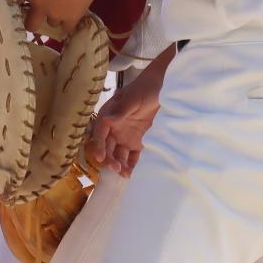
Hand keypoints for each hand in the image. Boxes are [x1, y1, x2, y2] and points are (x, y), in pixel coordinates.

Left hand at [13, 0, 97, 35]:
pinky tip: (72, 17)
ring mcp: (55, 14)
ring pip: (51, 24)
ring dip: (53, 18)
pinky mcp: (71, 18)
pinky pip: (67, 28)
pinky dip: (68, 24)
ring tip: (60, 11)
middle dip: (33, 21)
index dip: (21, 1)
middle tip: (39, 16)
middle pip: (30, 24)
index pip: (16, 1)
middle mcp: (38, 5)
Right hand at [86, 50, 169, 175]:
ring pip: (118, 154)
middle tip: (116, 167)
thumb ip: (120, 112)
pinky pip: (132, 156)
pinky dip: (131, 165)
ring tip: (124, 174)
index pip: (100, 133)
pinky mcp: (138, 142)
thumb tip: (107, 121)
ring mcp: (125, 136)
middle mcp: (114, 129)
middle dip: (109, 158)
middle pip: (107, 147)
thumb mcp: (133, 99)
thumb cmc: (145, 89)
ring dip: (119, 164)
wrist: (164, 88)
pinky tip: (132, 173)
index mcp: (109, 116)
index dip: (98, 145)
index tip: (100, 157)